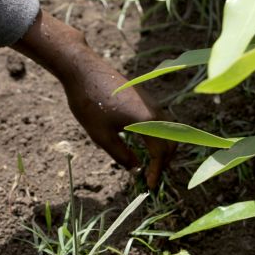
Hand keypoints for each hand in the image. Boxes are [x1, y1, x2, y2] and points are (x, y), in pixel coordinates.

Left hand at [12, 11, 173, 186]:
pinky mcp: (146, 98)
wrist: (83, 68)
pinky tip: (144, 144)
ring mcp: (153, 103)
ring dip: (162, 150)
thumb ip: (122, 156)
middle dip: (164, 162)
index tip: (150, 186)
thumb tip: (136, 170)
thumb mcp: (102, 136)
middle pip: (171, 143)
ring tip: (150, 163)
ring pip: (168, 132)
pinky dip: (159, 137)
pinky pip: (161, 122)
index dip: (157, 172)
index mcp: (148, 122)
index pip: (160, 154)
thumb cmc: (89, 103)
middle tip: (152, 176)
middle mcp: (156, 111)